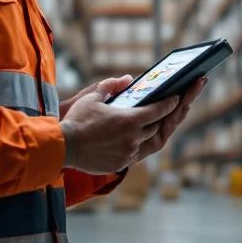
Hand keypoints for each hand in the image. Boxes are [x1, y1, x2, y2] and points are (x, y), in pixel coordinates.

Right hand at [60, 77, 179, 174]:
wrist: (63, 147)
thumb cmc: (77, 120)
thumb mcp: (93, 97)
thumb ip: (112, 85)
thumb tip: (128, 79)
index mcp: (129, 119)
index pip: (159, 110)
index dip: (170, 103)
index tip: (178, 98)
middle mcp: (133, 137)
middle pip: (156, 126)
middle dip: (162, 118)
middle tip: (168, 110)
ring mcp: (128, 152)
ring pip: (147, 141)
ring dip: (149, 132)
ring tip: (151, 123)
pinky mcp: (121, 164)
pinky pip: (136, 153)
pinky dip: (137, 144)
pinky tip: (134, 138)